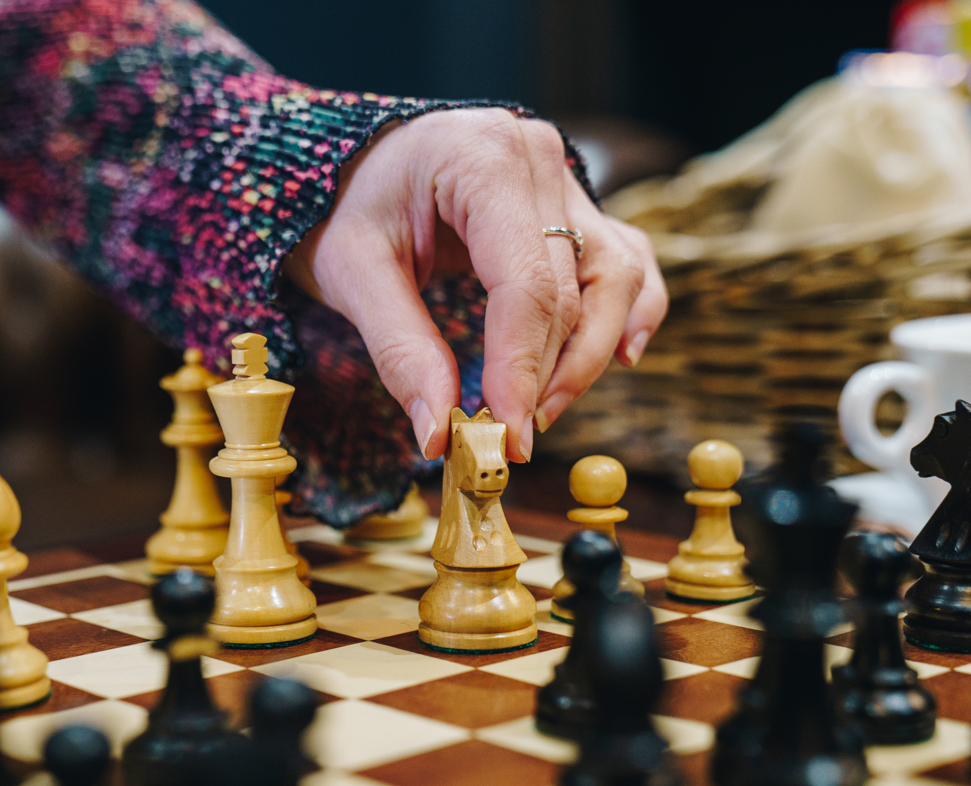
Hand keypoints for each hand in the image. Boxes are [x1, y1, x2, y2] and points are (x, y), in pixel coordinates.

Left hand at [283, 108, 666, 462]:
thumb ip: (399, 348)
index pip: (525, 283)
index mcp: (482, 156)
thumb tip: (437, 434)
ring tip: (540, 411)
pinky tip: (620, 357)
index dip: (521, 368)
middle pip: (571, 290)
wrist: (352, 162)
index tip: (507, 435)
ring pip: (613, 279)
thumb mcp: (351, 271)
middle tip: (509, 439)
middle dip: (545, 376)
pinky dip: (628, 312)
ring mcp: (566, 177)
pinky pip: (624, 261)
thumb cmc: (345, 205)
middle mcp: (539, 156)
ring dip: (587, 356)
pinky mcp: (576, 204)